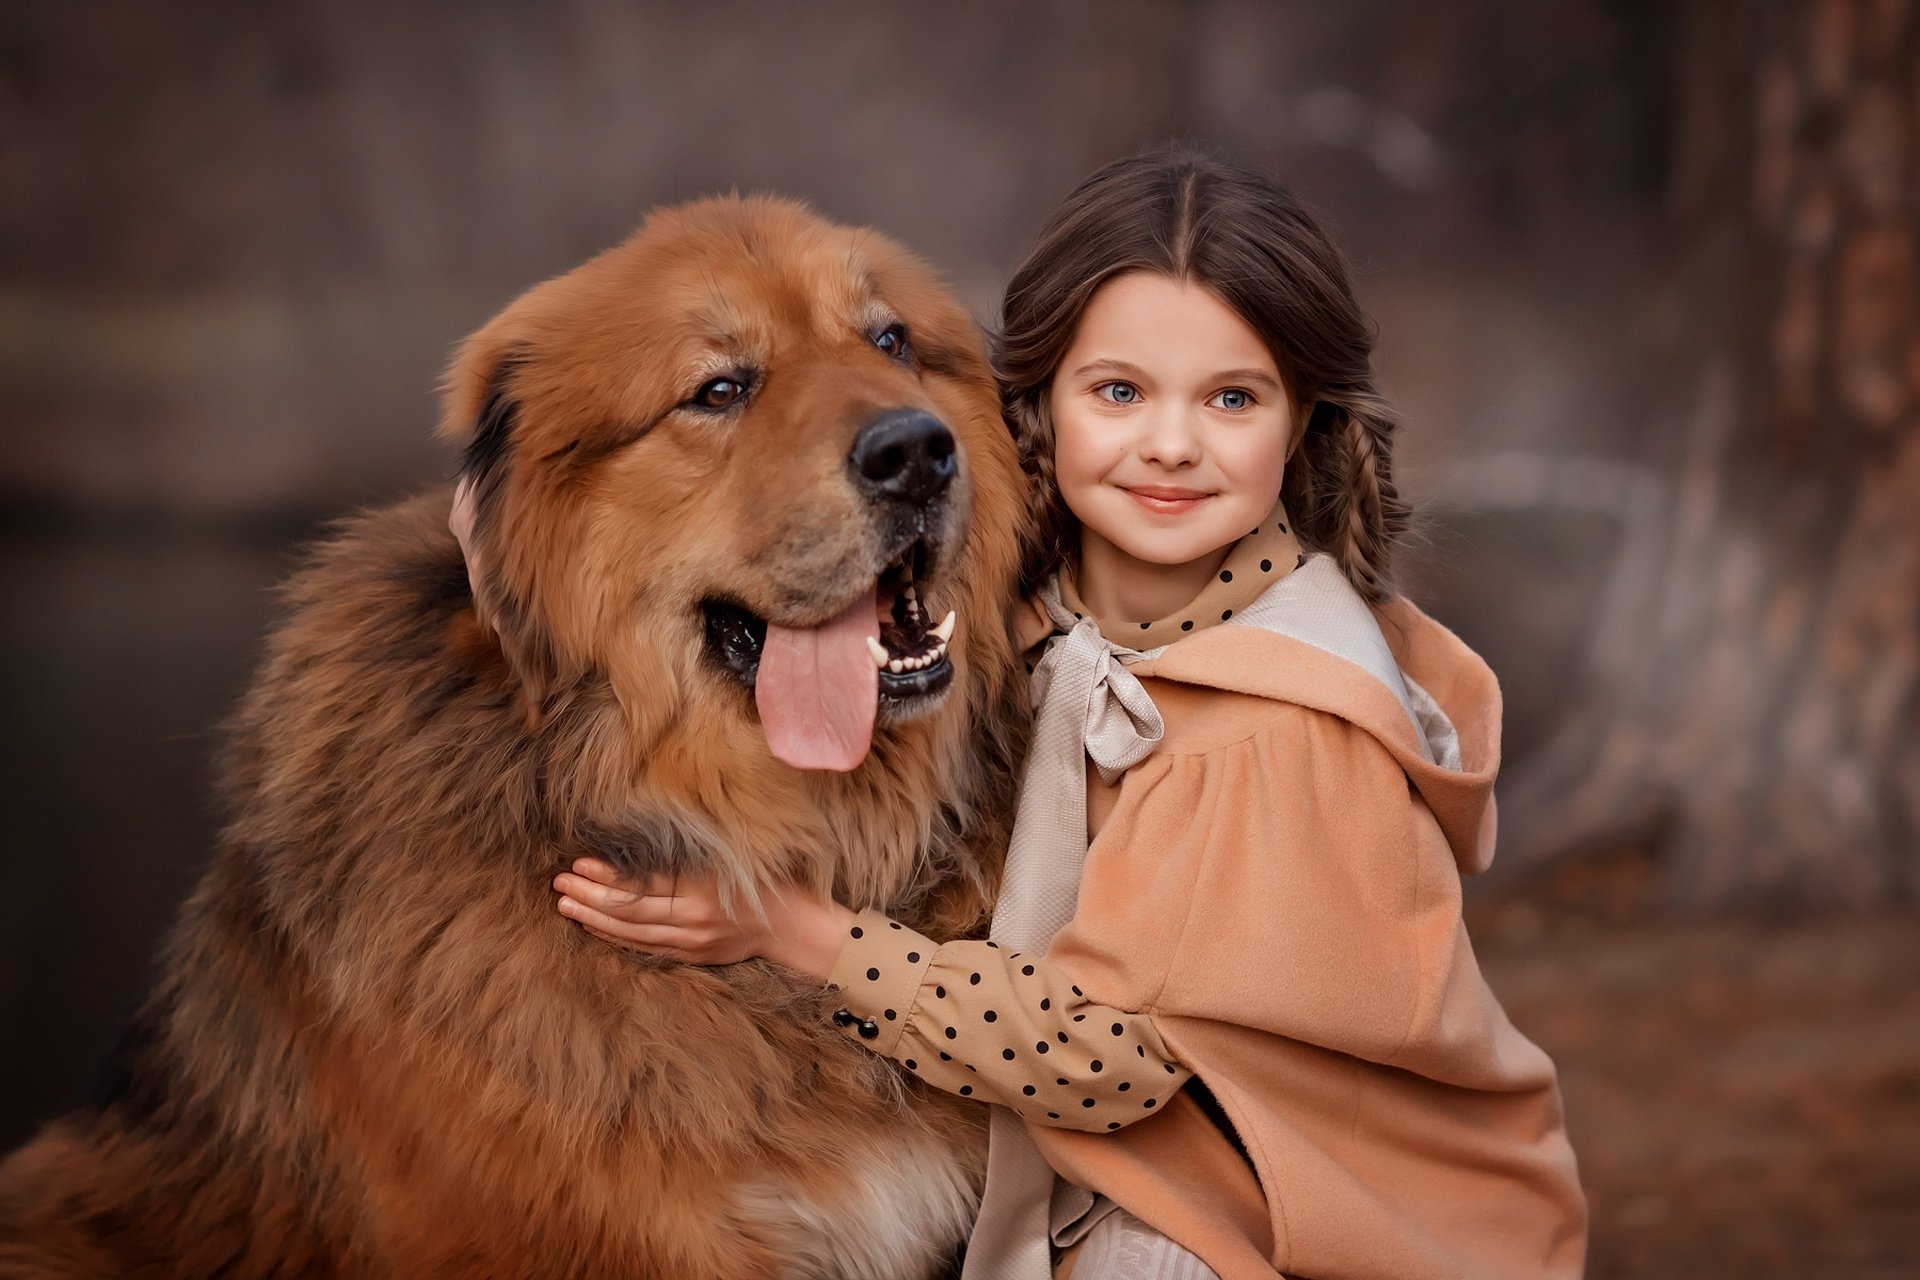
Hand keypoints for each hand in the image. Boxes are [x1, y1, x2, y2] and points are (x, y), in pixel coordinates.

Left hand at [553, 859, 854, 980]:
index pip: (641, 888)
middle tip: (559, 883)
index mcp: (702, 895)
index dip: (607, 877)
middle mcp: (693, 923)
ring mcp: (692, 943)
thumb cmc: (770, 883)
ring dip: (594, 919)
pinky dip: (617, 938)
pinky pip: (646, 949)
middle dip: (590, 897)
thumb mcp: (733, 861)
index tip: (578, 863)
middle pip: (629, 913)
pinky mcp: (694, 956)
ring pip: (632, 935)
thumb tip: (644, 846)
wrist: (798, 928)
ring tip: (565, 904)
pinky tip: (594, 926)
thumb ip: (692, 858)